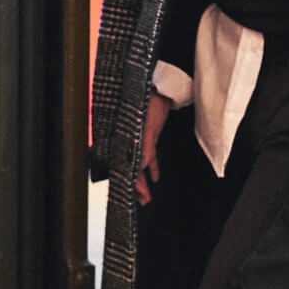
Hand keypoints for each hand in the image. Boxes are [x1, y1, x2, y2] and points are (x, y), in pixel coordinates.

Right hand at [135, 90, 171, 205]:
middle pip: (132, 169)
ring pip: (140, 165)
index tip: (135, 194)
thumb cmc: (151, 102)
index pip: (126, 165)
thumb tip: (143, 166)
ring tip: (147, 196)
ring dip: (143, 181)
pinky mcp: (149, 137)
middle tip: (143, 201)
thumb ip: (145, 146)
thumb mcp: (148, 126)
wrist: (162, 87)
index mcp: (126, 138)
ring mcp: (139, 140)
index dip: (131, 181)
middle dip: (137, 187)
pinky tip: (155, 178)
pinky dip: (152, 168)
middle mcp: (130, 141)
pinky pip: (149, 156)